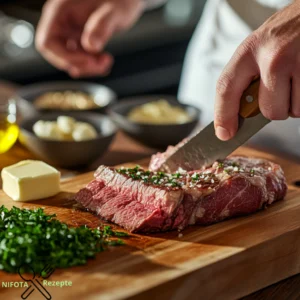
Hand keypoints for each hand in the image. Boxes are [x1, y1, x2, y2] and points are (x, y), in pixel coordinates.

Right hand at [36, 0, 144, 77]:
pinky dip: (92, 64)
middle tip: (101, 65)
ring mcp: (70, 31)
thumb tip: (90, 46)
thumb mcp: (115, 11)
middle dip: (79, 65)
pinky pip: (79, 57)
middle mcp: (62, 21)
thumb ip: (102, 26)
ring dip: (87, 67)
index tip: (89, 61)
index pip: (48, 42)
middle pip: (57, 54)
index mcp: (60, 10)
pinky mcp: (80, 38)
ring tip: (106, 62)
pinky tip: (105, 60)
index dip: (66, 57)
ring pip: (69, 59)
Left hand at [214, 1, 299, 140]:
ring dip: (294, 103)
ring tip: (296, 77)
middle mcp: (273, 57)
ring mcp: (299, 63)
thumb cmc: (286, 32)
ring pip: (293, 111)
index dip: (223, 115)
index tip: (224, 133)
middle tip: (281, 89)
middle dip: (275, 108)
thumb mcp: (258, 46)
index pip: (226, 88)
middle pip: (268, 110)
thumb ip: (247, 77)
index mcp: (250, 49)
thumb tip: (238, 116)